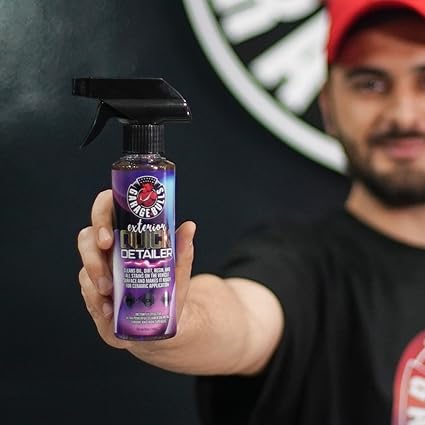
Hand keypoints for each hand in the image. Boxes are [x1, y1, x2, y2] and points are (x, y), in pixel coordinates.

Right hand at [77, 189, 195, 351]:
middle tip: (106, 264)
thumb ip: (182, 251)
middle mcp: (111, 248)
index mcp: (129, 233)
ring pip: (85, 263)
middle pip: (87, 236)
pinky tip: (109, 310)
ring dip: (94, 276)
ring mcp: (100, 269)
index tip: (107, 237)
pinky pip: (86, 290)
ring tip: (109, 292)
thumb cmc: (167, 291)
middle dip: (92, 251)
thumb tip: (189, 226)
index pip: (108, 208)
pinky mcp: (93, 291)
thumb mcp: (178, 272)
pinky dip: (96, 300)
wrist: (159, 324)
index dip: (101, 213)